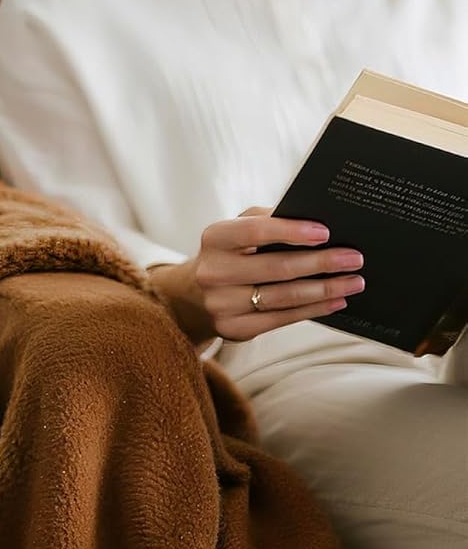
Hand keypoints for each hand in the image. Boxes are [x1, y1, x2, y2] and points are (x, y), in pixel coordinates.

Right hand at [180, 206, 364, 342]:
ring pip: (284, 296)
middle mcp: (213, 271)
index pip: (255, 231)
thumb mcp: (237, 230)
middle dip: (321, 263)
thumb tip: (315, 221)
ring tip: (354, 282)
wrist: (193, 295)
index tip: (325, 232)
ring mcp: (221, 303)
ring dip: (325, 289)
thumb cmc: (230, 254)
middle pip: (277, 267)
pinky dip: (314, 309)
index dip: (291, 231)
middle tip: (354, 258)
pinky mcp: (233, 328)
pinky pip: (282, 318)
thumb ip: (267, 220)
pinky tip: (335, 301)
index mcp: (215, 239)